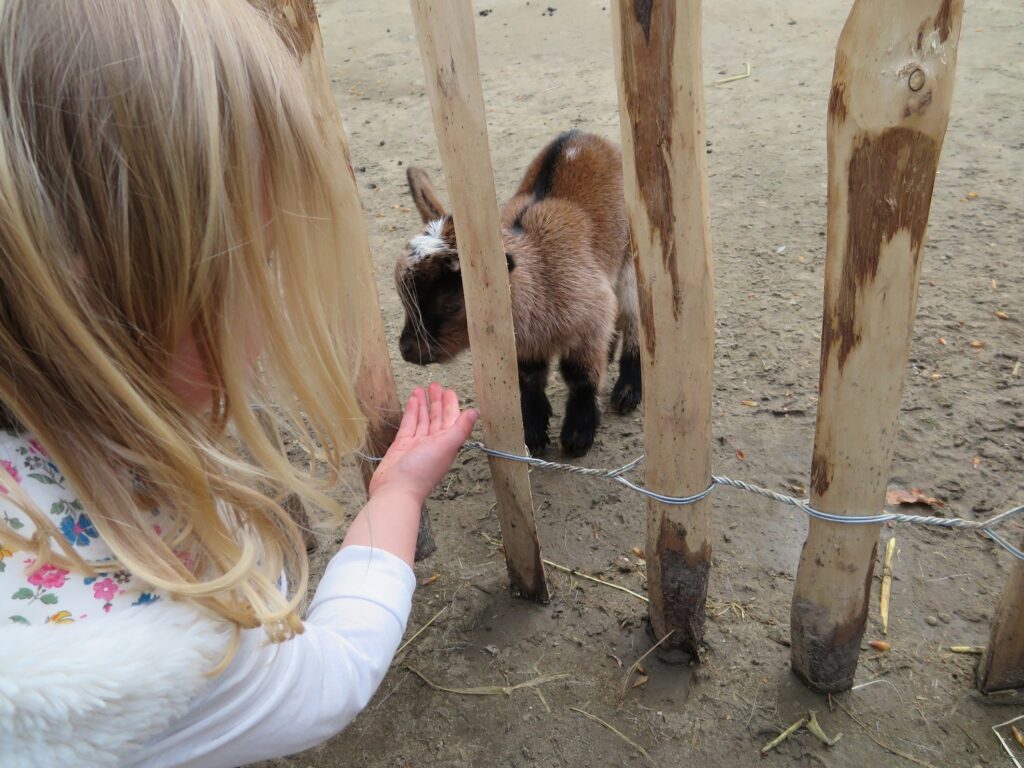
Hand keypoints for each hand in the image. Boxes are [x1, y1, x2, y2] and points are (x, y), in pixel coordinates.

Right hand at [368, 383, 477, 503]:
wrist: (396, 490)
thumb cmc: (421, 472)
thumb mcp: (446, 446)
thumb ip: (460, 429)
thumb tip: (474, 413)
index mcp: (446, 444)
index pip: (451, 419)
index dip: (451, 405)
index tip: (449, 391)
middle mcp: (433, 444)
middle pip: (437, 418)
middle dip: (437, 401)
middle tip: (434, 385)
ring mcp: (417, 445)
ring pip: (422, 419)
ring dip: (423, 404)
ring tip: (420, 389)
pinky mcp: (401, 446)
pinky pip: (408, 425)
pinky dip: (411, 413)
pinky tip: (411, 401)